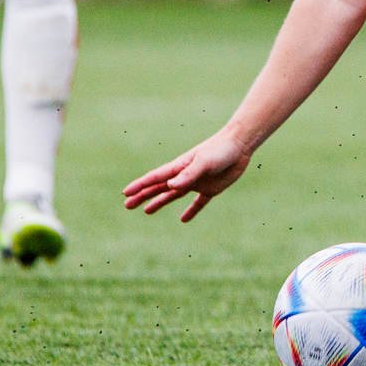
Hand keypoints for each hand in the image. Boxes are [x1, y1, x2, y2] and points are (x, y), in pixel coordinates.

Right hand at [123, 131, 249, 221]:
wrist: (240, 146)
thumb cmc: (220, 150)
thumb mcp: (204, 162)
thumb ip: (188, 174)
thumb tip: (170, 186)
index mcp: (179, 167)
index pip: (155, 178)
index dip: (140, 185)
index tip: (125, 193)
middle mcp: (185, 175)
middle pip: (159, 188)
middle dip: (143, 195)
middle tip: (127, 205)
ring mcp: (196, 182)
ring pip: (173, 195)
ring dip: (160, 202)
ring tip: (146, 211)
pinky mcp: (211, 189)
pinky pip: (198, 202)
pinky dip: (191, 211)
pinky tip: (184, 219)